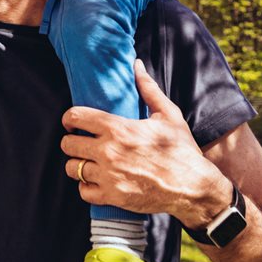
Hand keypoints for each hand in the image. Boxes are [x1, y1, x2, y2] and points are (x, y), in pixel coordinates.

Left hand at [61, 60, 232, 226]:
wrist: (194, 186)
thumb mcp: (168, 114)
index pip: (75, 117)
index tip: (71, 123)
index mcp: (118, 128)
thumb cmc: (182, 149)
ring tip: (87, 162)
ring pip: (73, 168)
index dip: (68, 118)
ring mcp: (109, 175)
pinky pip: (84, 191)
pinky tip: (96, 181)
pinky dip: (86, 186)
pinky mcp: (113, 197)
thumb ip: (148, 88)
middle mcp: (109, 151)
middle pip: (68, 144)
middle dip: (71, 141)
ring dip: (77, 164)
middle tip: (81, 143)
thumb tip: (137, 64)